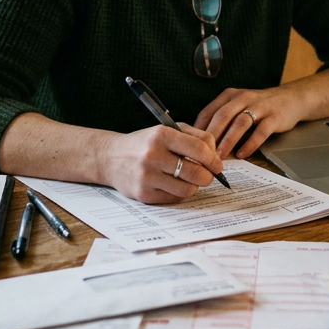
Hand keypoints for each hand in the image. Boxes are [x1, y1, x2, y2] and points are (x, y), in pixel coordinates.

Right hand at [100, 123, 223, 203]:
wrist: (111, 158)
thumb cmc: (145, 143)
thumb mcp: (167, 130)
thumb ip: (195, 137)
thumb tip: (216, 156)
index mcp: (161, 135)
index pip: (199, 149)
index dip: (213, 160)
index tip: (217, 165)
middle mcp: (153, 155)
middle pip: (196, 172)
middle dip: (208, 176)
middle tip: (207, 175)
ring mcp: (147, 176)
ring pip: (187, 189)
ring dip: (194, 186)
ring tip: (189, 180)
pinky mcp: (144, 194)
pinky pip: (174, 199)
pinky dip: (179, 193)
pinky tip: (173, 185)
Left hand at [195, 87, 304, 159]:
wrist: (291, 99)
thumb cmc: (259, 107)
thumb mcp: (238, 106)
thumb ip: (222, 119)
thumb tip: (201, 142)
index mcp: (229, 96)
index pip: (208, 112)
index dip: (198, 130)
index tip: (191, 147)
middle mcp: (243, 98)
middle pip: (222, 116)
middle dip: (211, 136)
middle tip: (203, 155)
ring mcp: (260, 106)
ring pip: (240, 123)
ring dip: (228, 140)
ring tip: (220, 157)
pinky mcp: (274, 116)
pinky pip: (260, 131)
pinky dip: (251, 143)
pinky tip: (243, 154)